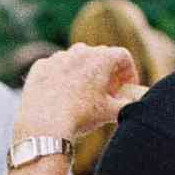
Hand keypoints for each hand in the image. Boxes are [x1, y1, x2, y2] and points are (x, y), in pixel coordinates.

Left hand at [15, 44, 140, 141]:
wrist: (44, 123)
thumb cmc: (81, 116)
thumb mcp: (111, 112)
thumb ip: (127, 104)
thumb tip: (134, 104)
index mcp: (102, 57)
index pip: (123, 57)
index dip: (128, 73)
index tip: (126, 88)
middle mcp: (80, 51)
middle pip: (100, 57)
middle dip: (107, 73)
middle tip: (107, 93)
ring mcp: (58, 57)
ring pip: (76, 60)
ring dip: (83, 73)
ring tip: (84, 94)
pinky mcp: (39, 67)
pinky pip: (55, 69)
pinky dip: (61, 78)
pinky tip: (61, 96)